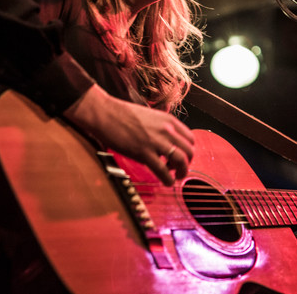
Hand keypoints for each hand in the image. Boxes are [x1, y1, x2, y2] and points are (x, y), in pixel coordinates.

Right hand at [63, 84, 193, 185]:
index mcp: (168, 120)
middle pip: (189, 151)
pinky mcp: (144, 152)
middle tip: (179, 169)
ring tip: (175, 177)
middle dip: (187, 163)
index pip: (190, 138)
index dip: (188, 151)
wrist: (105, 114)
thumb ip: (161, 127)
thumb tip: (166, 141)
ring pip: (181, 160)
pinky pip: (163, 170)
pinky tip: (166, 183)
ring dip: (181, 172)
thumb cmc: (123, 114)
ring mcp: (156, 141)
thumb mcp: (150, 115)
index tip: (182, 157)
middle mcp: (166, 130)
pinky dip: (168, 180)